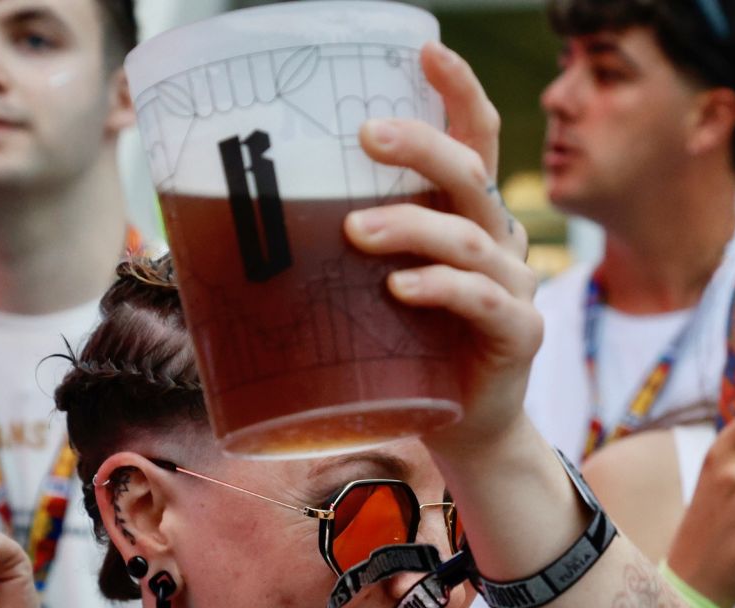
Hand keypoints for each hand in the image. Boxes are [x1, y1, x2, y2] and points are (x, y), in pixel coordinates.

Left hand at [344, 41, 540, 457]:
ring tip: (355, 233)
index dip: (457, 90)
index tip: (427, 48)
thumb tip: (216, 228)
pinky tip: (401, 289)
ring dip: (409, 226)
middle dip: (421, 145)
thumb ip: (334, 251)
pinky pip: (482, 301)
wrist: (463, 431)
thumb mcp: (370, 289)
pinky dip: (440, 289)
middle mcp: (498, 240)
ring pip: (467, 237)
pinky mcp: (519, 336)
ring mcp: (514, 288)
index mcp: (467, 216)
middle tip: (367, 134)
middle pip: (471, 174)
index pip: (474, 137)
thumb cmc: (408, 351)